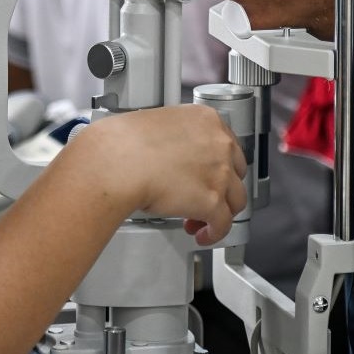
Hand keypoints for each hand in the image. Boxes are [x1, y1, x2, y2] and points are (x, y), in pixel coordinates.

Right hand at [79, 104, 247, 244]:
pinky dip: (214, 232)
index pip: (228, 145)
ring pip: (234, 200)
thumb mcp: (159, 125)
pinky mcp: (212, 201)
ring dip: (218, 212)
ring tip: (199, 220)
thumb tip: (178, 155)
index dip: (217, 165)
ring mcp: (219, 172)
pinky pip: (223, 224)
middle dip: (220, 188)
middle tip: (201, 197)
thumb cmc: (125, 144)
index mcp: (206, 120)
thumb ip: (179, 138)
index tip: (208, 175)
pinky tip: (202, 234)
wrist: (117, 162)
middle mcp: (219, 143)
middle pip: (236, 173)